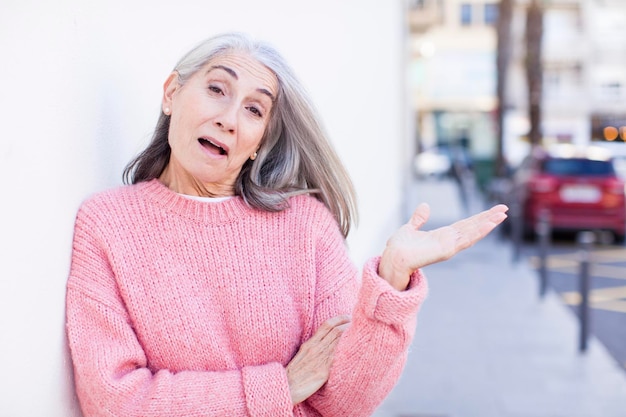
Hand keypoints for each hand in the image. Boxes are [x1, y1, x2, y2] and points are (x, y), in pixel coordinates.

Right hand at [286, 315, 350, 404]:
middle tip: (359, 323)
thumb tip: (323, 343)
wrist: (286, 388)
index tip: (348, 317)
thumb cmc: (293, 374)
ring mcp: (320, 359)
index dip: (339, 319)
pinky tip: (356, 350)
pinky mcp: (323, 372)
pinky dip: (347, 352)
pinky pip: (337, 358)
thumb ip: (312, 348)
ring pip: (338, 341)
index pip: (327, 325)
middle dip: (349, 325)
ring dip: (351, 336)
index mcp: (310, 344)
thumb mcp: (301, 356)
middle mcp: (316, 348)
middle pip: (336, 331)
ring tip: (361, 333)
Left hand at [379, 203, 507, 290]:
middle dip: (489, 218)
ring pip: (473, 233)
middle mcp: (449, 241)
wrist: (393, 258)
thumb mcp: (410, 228)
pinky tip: (488, 224)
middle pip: (473, 227)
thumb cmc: (399, 247)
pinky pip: (465, 239)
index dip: (478, 218)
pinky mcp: (447, 250)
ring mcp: (449, 246)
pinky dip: (478, 231)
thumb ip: (418, 219)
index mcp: (442, 236)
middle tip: (504, 209)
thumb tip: (425, 206)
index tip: (492, 211)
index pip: (465, 225)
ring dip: (488, 224)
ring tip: (502, 215)